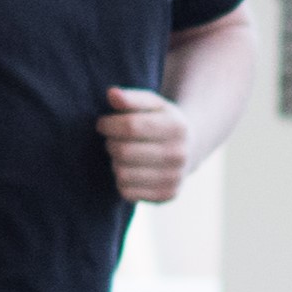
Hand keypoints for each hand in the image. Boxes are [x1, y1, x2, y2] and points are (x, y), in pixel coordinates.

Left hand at [98, 86, 198, 203]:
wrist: (189, 149)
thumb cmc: (161, 122)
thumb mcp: (152, 104)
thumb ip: (131, 98)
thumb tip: (112, 94)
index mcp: (176, 127)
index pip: (130, 127)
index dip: (108, 125)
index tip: (102, 124)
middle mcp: (179, 155)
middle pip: (123, 152)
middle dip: (110, 144)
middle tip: (112, 141)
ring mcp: (174, 178)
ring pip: (122, 174)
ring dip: (115, 163)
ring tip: (123, 156)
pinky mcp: (167, 196)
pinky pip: (127, 193)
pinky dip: (122, 181)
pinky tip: (130, 171)